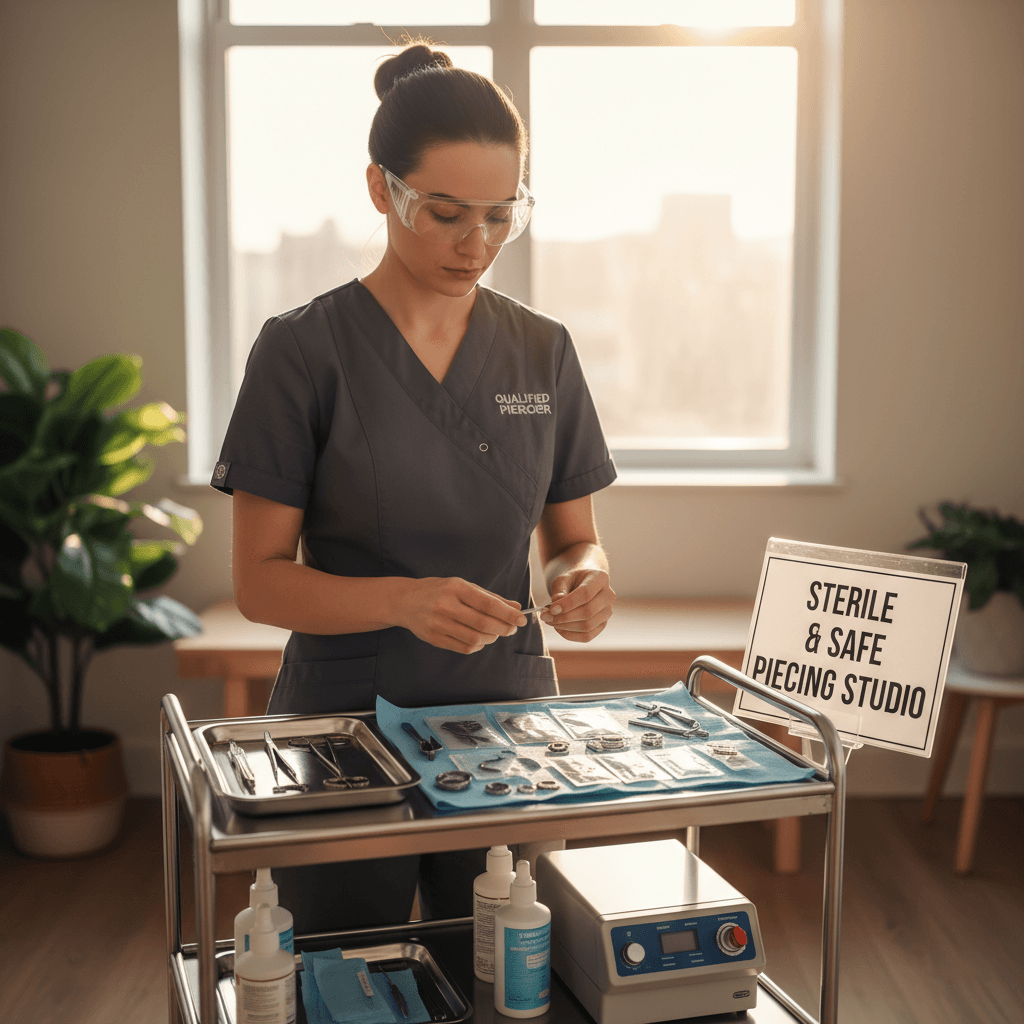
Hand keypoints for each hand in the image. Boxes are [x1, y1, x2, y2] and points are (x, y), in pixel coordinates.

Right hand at [394, 577, 526, 653]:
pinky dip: (478, 645)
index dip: (507, 613)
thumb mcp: (463, 586)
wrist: (405, 600)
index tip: (521, 619)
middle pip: (483, 623)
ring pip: (475, 638)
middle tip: (511, 628)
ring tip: (495, 633)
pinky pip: (464, 648)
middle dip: (503, 628)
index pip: (487, 603)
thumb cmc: (439, 591)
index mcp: (455, 588)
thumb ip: (490, 597)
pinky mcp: (434, 639)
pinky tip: (480, 639)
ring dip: (492, 638)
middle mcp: (445, 605)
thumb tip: (515, 607)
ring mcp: (438, 624)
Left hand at [541, 568, 614, 641]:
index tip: (550, 609)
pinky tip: (559, 628)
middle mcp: (608, 595)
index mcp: (600, 578)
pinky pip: (587, 636)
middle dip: (563, 617)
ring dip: (565, 627)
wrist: (583, 584)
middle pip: (588, 612)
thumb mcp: (563, 579)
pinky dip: (570, 635)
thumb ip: (559, 590)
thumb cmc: (572, 580)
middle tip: (546, 617)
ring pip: (587, 626)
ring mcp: (607, 611)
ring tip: (551, 621)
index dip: (567, 604)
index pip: (585, 594)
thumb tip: (555, 607)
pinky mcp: (602, 624)